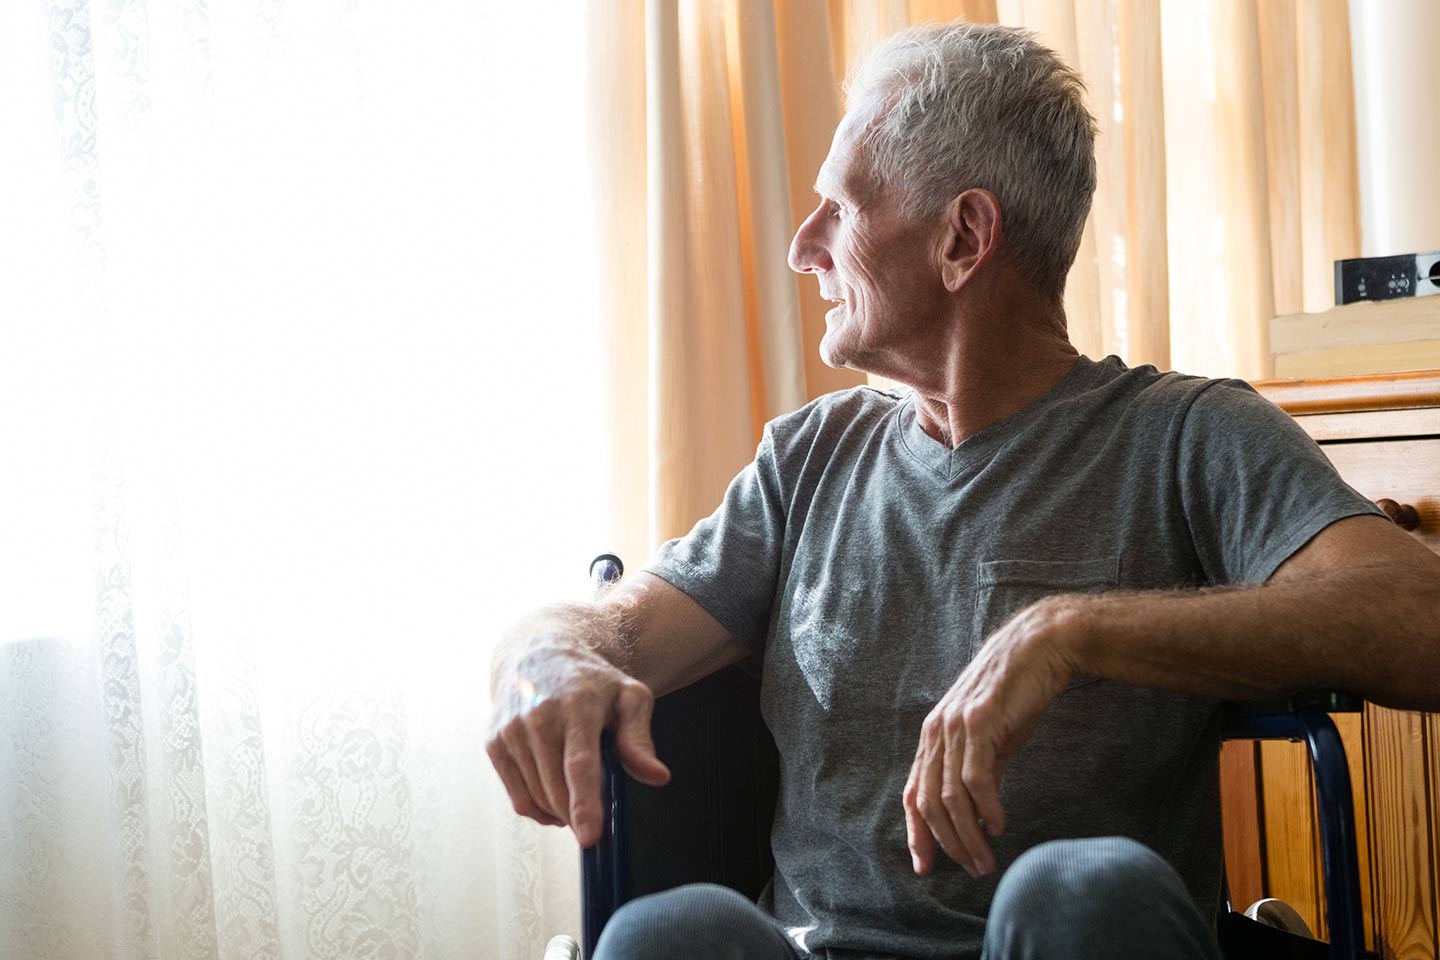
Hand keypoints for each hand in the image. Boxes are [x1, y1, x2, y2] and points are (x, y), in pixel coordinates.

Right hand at [487, 644, 670, 846]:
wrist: (538, 655)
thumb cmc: (592, 682)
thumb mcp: (628, 697)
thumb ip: (639, 739)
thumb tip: (658, 776)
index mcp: (577, 704)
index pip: (580, 764)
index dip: (585, 804)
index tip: (589, 837)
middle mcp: (538, 716)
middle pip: (557, 789)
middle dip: (577, 814)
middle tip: (597, 814)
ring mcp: (511, 731)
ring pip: (537, 798)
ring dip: (560, 812)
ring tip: (576, 796)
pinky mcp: (494, 744)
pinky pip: (518, 799)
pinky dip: (538, 810)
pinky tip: (554, 799)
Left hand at [903, 596, 1087, 877]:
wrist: (1039, 647)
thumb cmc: (1016, 693)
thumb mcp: (990, 737)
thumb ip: (977, 770)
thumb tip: (975, 814)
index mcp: (933, 735)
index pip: (912, 793)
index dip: (917, 833)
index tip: (925, 867)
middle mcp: (936, 731)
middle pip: (928, 802)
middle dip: (948, 844)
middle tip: (973, 869)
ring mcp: (956, 725)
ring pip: (950, 796)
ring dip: (968, 835)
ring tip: (986, 860)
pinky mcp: (980, 721)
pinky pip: (975, 778)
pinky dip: (986, 808)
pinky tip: (998, 825)